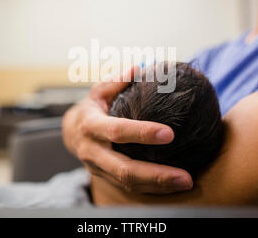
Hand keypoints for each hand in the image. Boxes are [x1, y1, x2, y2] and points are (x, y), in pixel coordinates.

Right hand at [62, 68, 193, 193]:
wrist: (71, 133)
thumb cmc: (91, 108)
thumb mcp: (98, 91)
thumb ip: (117, 81)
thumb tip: (138, 68)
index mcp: (91, 126)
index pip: (117, 132)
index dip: (141, 133)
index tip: (169, 133)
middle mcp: (93, 152)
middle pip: (124, 170)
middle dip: (156, 175)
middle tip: (186, 176)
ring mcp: (98, 169)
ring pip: (128, 184)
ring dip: (158, 186)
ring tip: (186, 182)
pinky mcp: (106, 178)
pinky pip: (129, 188)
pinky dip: (152, 190)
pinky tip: (173, 186)